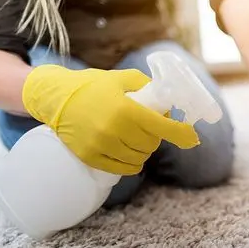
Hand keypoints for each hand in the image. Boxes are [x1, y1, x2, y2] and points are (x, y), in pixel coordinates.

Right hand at [22, 65, 199, 174]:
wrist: (56, 97)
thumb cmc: (93, 85)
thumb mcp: (123, 78)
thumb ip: (148, 87)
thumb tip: (170, 102)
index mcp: (126, 109)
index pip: (162, 127)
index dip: (182, 134)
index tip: (192, 138)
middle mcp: (114, 130)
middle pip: (151, 144)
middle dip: (156, 137)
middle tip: (150, 128)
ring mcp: (101, 145)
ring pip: (139, 158)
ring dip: (144, 151)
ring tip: (137, 139)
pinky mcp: (90, 157)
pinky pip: (122, 168)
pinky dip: (132, 164)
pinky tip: (131, 155)